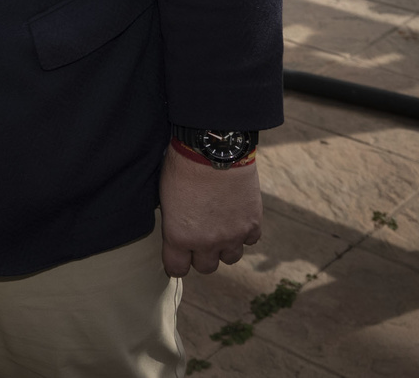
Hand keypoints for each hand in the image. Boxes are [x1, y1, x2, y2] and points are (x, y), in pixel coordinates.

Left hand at [159, 144, 262, 276]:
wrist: (213, 150)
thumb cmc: (182, 167)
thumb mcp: (165, 197)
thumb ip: (174, 222)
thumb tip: (177, 229)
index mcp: (178, 236)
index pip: (177, 269)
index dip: (176, 263)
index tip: (178, 258)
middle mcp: (206, 243)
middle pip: (206, 268)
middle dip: (201, 255)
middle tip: (200, 239)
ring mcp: (232, 236)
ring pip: (230, 258)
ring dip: (224, 247)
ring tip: (220, 229)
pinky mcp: (252, 225)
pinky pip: (250, 241)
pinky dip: (244, 233)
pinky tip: (237, 218)